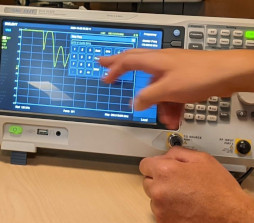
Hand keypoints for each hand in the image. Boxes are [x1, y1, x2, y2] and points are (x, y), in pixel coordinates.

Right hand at [99, 49, 253, 127]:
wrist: (227, 74)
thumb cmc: (199, 75)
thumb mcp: (167, 89)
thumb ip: (148, 97)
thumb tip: (135, 104)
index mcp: (154, 60)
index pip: (127, 61)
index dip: (113, 69)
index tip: (105, 76)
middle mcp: (162, 63)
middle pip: (136, 65)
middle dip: (121, 70)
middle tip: (106, 68)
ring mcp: (173, 70)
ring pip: (157, 89)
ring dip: (159, 105)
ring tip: (165, 119)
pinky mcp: (184, 79)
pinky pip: (171, 94)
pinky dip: (171, 106)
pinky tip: (175, 118)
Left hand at [139, 147, 253, 222]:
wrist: (231, 217)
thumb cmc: (220, 191)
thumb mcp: (203, 159)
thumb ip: (179, 153)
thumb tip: (167, 154)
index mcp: (165, 172)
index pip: (145, 164)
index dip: (155, 164)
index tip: (161, 167)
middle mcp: (159, 190)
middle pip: (148, 180)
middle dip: (159, 179)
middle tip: (178, 182)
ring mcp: (160, 208)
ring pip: (153, 197)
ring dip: (163, 195)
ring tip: (184, 195)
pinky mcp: (163, 221)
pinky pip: (159, 210)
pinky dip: (168, 208)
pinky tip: (183, 206)